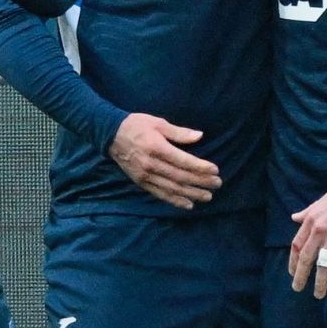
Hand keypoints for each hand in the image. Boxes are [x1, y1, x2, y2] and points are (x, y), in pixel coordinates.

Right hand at [107, 113, 221, 209]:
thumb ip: (179, 132)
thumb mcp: (158, 123)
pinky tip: (188, 204)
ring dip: (191, 194)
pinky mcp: (141, 182)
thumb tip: (199, 136)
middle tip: (217, 184)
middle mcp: (151, 164)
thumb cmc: (136, 125)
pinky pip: (160, 194)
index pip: (183, 161)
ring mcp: (145, 175)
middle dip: (200, 182)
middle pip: (180, 176)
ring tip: (207, 197)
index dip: (200, 167)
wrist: (109, 135)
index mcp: (156, 147)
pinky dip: (174, 200)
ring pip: (172, 188)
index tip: (215, 170)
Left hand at [289, 174, 326, 298]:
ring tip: (318, 294)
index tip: (292, 271)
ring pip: (323, 263)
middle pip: (306, 257)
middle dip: (301, 275)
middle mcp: (319, 229)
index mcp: (311, 220)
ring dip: (320, 281)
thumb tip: (294, 217)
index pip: (297, 245)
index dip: (293, 260)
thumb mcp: (321, 202)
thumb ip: (307, 213)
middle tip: (297, 288)